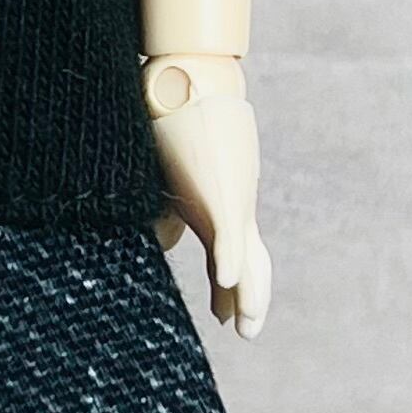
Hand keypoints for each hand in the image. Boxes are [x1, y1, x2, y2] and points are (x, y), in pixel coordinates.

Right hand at [146, 58, 269, 339]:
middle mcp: (231, 209)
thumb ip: (168, 209)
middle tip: (244, 330)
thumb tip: (164, 240)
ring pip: (244, 260)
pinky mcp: (222, 192)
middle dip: (245, 299)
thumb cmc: (176, 125)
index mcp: (218, 206)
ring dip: (246, 294)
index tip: (221, 314)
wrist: (187, 82)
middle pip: (247, 264)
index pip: (227, 254)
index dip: (226, 286)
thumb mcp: (169, 177)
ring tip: (247, 325)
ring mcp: (229, 203)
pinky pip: (228, 232)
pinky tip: (227, 277)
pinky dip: (229, 257)